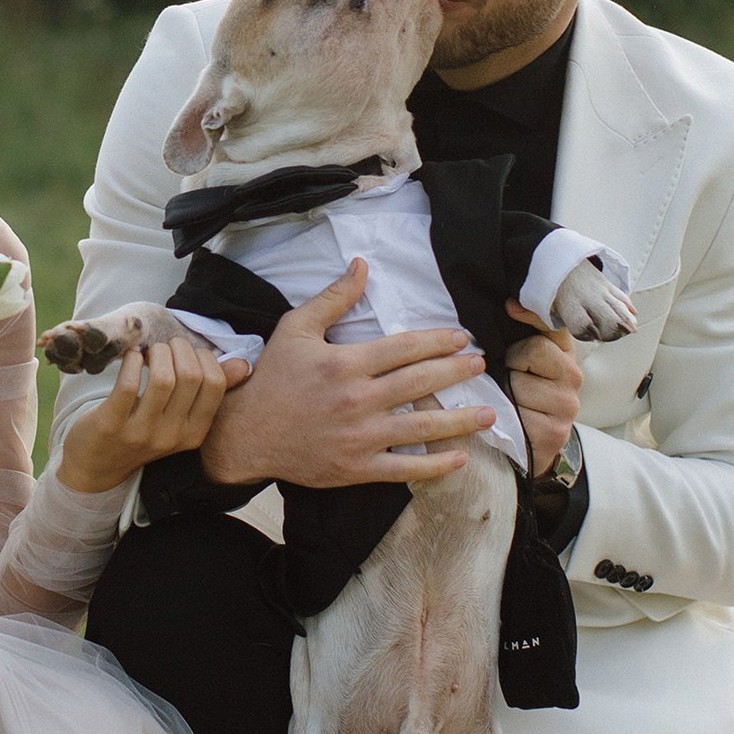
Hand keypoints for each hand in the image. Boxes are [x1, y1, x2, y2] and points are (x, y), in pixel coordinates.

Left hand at [59, 337, 247, 494]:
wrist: (96, 468)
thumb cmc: (141, 433)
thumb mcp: (179, 420)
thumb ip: (208, 392)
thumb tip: (242, 363)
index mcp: (195, 433)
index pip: (215, 385)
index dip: (204, 357)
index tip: (187, 353)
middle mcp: (172, 435)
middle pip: (191, 376)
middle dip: (179, 349)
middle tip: (166, 347)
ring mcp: (141, 432)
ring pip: (163, 378)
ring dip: (158, 353)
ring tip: (149, 352)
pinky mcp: (111, 425)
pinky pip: (128, 384)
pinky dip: (132, 361)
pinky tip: (131, 358)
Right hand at [202, 259, 495, 489]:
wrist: (244, 433)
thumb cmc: (272, 379)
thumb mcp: (295, 329)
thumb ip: (333, 298)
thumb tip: (362, 265)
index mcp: (345, 364)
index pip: (404, 348)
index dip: (437, 341)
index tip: (461, 337)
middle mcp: (358, 400)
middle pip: (420, 383)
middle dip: (456, 372)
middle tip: (481, 365)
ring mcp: (360, 437)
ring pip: (421, 427)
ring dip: (460, 421)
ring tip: (489, 414)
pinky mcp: (357, 468)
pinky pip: (404, 468)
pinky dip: (434, 465)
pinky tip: (459, 458)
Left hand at [505, 303, 583, 476]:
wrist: (530, 443)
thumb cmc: (522, 394)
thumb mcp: (523, 358)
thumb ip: (523, 330)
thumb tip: (511, 303)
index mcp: (566, 352)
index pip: (553, 323)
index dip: (529, 314)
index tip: (509, 307)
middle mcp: (574, 376)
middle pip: (533, 350)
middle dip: (511, 363)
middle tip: (511, 377)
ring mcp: (568, 406)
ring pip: (520, 383)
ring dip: (505, 392)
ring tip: (510, 400)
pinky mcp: (555, 433)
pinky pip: (518, 414)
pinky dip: (506, 416)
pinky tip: (512, 419)